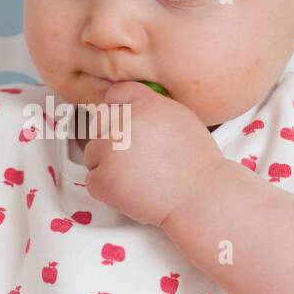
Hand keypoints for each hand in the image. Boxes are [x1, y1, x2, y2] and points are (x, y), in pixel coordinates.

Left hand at [82, 82, 222, 229]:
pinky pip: (92, 181)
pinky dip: (107, 190)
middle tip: (134, 160)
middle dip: (111, 142)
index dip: (117, 110)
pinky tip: (131, 191)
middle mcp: (125, 124)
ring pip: (92, 154)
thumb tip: (132, 107)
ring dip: (107, 166)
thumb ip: (154, 108)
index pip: (117, 94)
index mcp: (145, 105)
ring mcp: (111, 151)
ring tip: (136, 177)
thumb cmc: (196, 166)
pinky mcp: (103, 178)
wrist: (200, 198)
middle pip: (100, 126)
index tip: (119, 121)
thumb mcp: (183, 120)